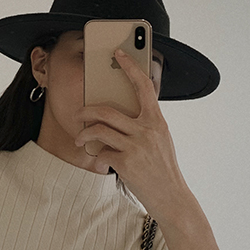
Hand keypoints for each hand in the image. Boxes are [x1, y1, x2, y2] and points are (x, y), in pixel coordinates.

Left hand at [76, 47, 189, 220]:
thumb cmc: (163, 168)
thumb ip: (145, 124)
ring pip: (99, 130)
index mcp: (157, 120)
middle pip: (107, 110)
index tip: (119, 53)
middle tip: (78, 113)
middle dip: (86, 110)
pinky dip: (98, 156)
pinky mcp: (126, 163)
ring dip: (84, 133)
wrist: (171, 197)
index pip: (143, 86)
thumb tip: (121, 112)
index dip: (130, 67)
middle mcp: (147, 130)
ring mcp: (136, 147)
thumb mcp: (161, 140)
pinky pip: (102, 152)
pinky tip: (101, 161)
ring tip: (80, 139)